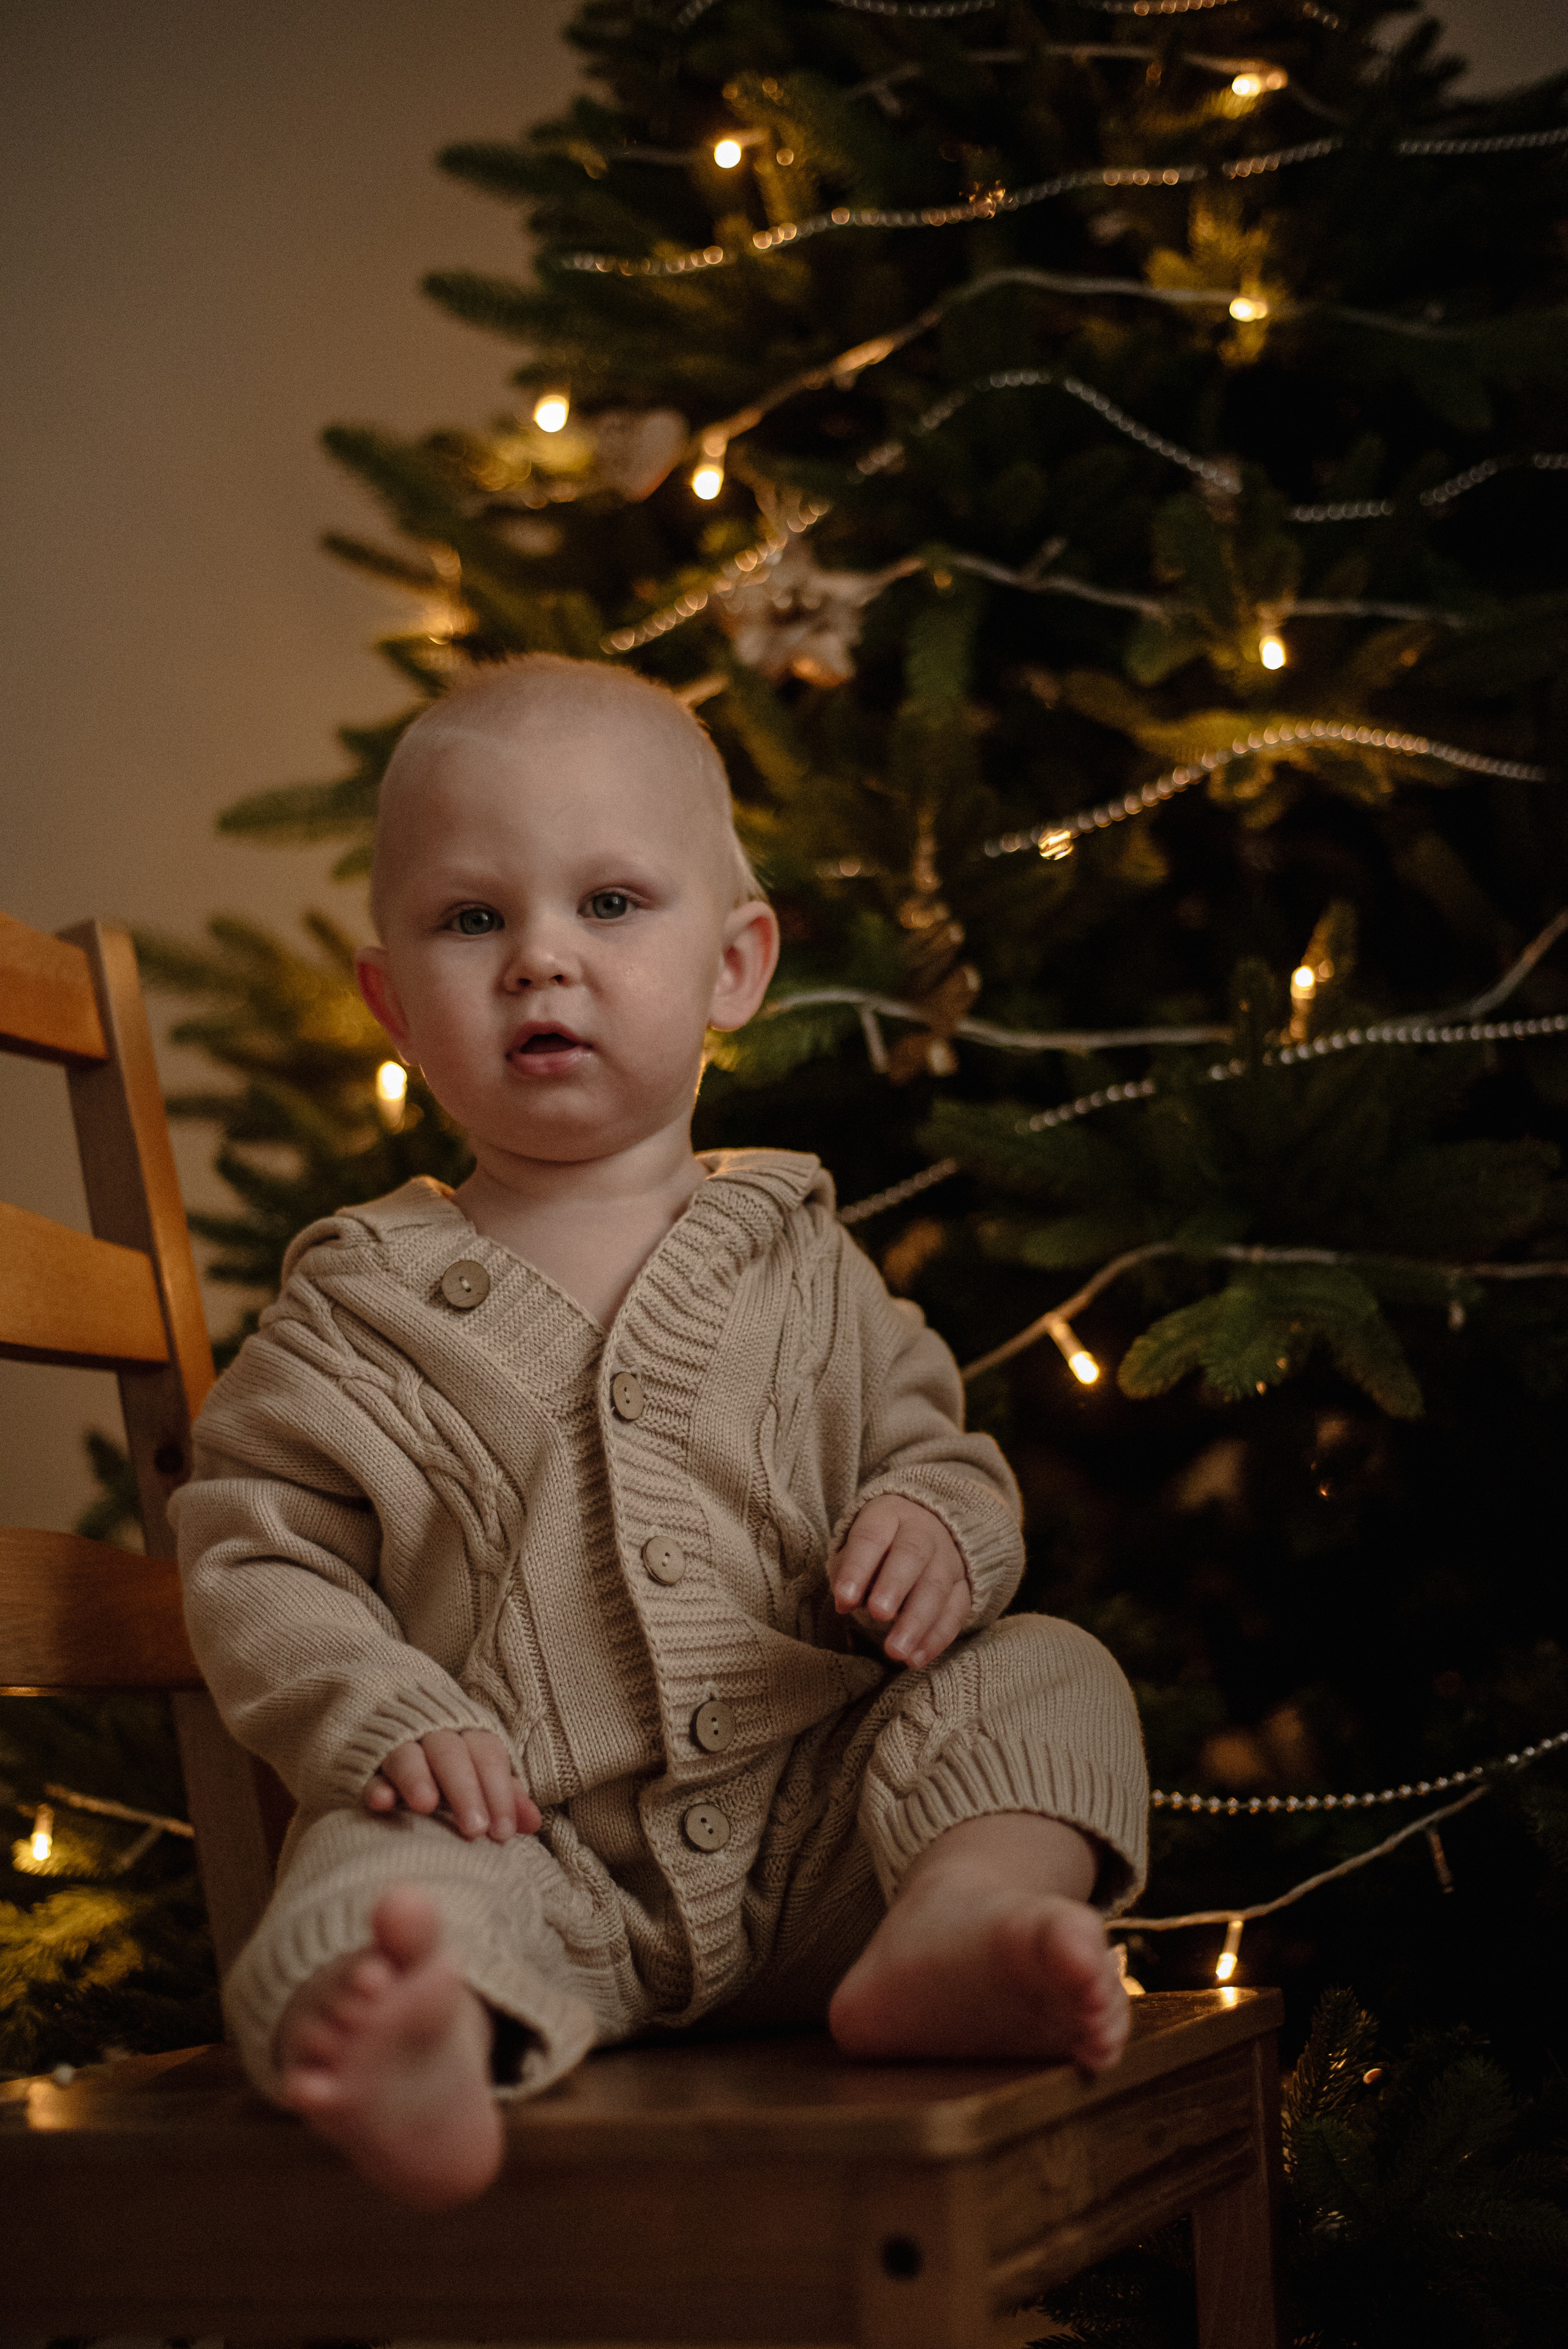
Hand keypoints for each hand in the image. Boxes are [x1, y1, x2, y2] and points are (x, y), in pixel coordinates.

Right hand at [364, 1727, 541, 1841]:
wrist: (396, 1719)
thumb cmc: (452, 1763)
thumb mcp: (481, 1774)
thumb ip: (504, 1795)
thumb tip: (534, 1823)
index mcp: (469, 1733)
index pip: (488, 1755)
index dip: (498, 1792)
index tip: (503, 1832)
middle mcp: (435, 1733)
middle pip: (452, 1754)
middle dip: (464, 1790)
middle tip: (474, 1829)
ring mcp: (399, 1744)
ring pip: (409, 1755)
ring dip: (418, 1777)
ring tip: (426, 1805)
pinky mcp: (367, 1761)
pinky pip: (370, 1771)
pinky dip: (376, 1785)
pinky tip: (381, 1803)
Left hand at [830, 1496, 971, 1669]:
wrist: (927, 1528)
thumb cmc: (879, 1545)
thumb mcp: (855, 1546)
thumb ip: (846, 1571)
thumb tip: (845, 1603)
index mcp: (888, 1515)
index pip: (872, 1537)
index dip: (858, 1567)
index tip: (844, 1599)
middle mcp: (923, 1532)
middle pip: (912, 1555)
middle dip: (894, 1586)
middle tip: (878, 1615)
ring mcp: (948, 1558)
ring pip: (937, 1587)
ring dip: (916, 1622)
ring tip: (896, 1651)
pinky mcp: (964, 1585)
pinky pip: (956, 1611)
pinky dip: (936, 1638)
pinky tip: (916, 1658)